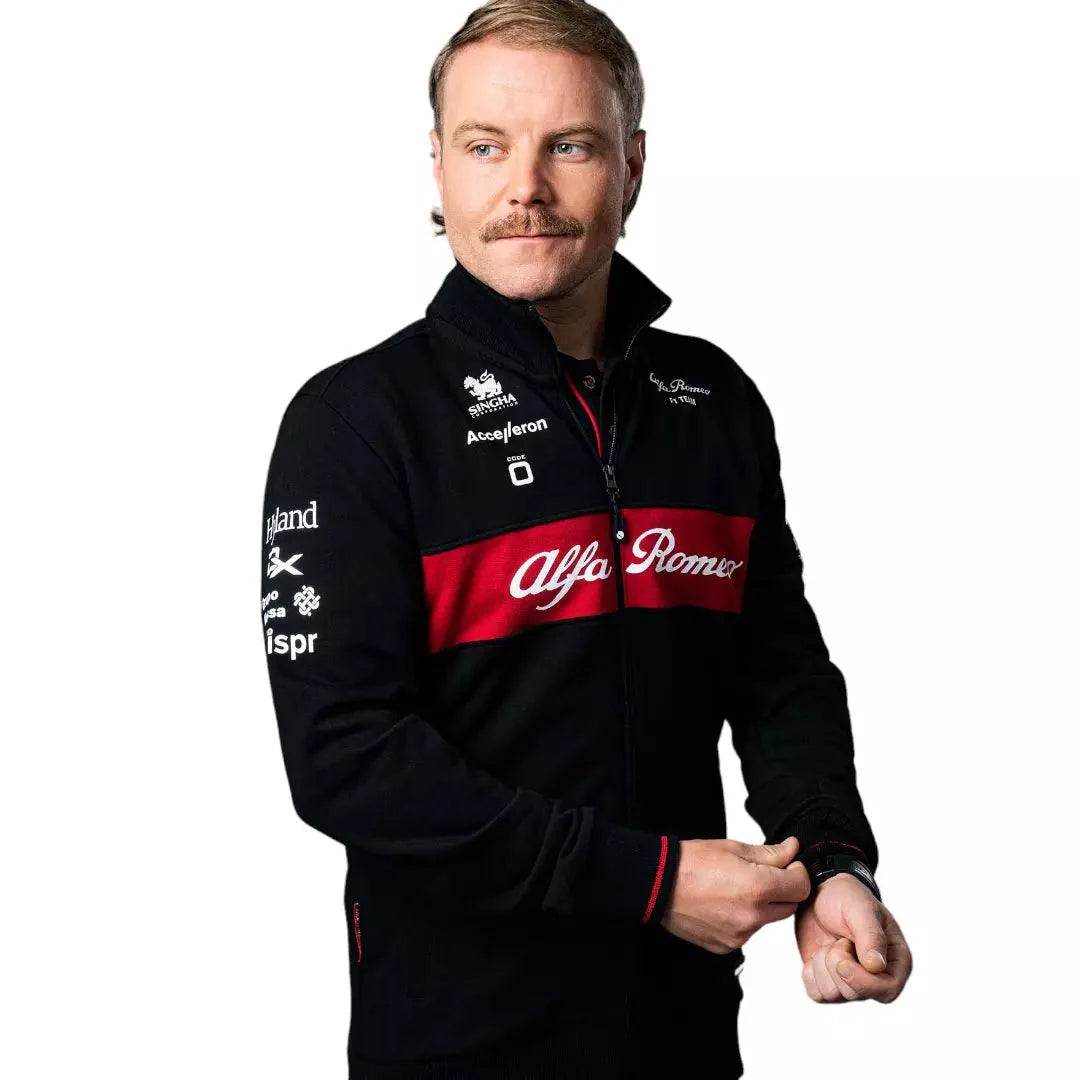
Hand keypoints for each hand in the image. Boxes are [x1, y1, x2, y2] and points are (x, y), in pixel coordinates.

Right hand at [661, 835, 810, 952]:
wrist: (657, 884)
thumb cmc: (691, 862)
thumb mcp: (734, 848)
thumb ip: (770, 853)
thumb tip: (792, 850)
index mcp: (758, 888)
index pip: (801, 886)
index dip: (798, 872)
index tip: (789, 864)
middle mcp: (753, 916)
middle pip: (789, 906)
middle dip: (782, 889)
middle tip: (760, 874)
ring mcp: (740, 935)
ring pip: (766, 920)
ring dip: (761, 906)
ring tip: (733, 889)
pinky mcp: (727, 947)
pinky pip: (747, 932)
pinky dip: (742, 919)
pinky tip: (723, 904)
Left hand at [794, 872, 912, 1002]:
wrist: (819, 894)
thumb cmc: (847, 898)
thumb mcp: (861, 909)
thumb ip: (871, 936)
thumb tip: (876, 967)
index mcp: (896, 961)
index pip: (887, 991)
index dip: (863, 983)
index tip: (842, 964)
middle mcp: (877, 978)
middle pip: (854, 993)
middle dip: (837, 963)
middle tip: (840, 938)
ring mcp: (852, 983)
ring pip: (832, 995)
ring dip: (823, 964)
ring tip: (831, 942)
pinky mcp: (829, 983)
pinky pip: (816, 994)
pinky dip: (810, 972)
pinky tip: (817, 952)